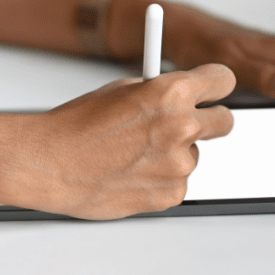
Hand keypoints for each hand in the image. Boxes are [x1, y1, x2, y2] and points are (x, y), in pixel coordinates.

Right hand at [10, 64, 235, 219]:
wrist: (49, 165)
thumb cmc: (77, 126)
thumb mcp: (122, 90)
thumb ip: (160, 91)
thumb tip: (185, 95)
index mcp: (172, 92)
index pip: (223, 80)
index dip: (216, 85)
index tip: (213, 89)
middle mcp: (182, 126)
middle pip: (224, 121)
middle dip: (210, 120)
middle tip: (189, 122)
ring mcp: (179, 164)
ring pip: (195, 154)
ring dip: (175, 153)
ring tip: (134, 153)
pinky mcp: (172, 194)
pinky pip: (178, 181)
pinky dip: (161, 178)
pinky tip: (131, 172)